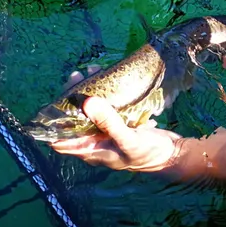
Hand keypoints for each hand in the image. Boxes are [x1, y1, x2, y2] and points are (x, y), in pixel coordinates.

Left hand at [48, 66, 184, 172]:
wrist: (172, 154)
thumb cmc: (148, 153)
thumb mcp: (127, 139)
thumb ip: (108, 122)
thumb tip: (87, 102)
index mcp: (91, 151)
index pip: (61, 141)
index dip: (53, 123)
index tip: (55, 100)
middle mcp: (95, 142)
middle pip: (74, 120)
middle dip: (73, 98)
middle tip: (77, 76)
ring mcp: (106, 133)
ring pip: (89, 111)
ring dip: (89, 92)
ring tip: (92, 71)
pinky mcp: (119, 124)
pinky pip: (106, 107)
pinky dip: (104, 94)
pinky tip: (108, 78)